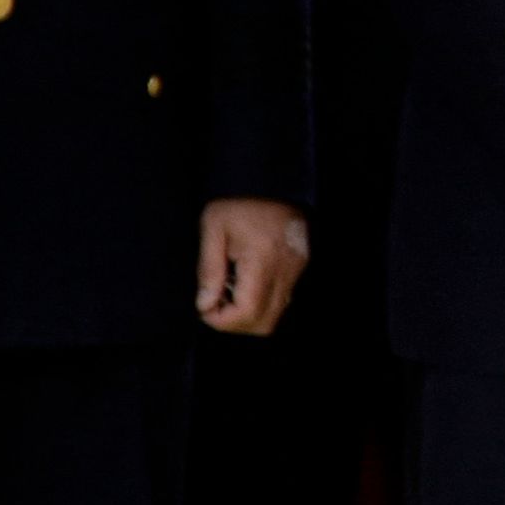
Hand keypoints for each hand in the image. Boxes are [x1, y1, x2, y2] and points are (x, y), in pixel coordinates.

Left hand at [198, 198, 308, 334]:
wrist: (271, 180)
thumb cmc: (237, 201)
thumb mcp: (212, 228)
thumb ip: (208, 270)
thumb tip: (205, 305)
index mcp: (262, 260)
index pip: (246, 313)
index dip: (222, 320)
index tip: (204, 307)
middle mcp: (285, 270)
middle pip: (264, 324)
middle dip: (235, 322)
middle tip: (214, 302)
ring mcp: (296, 270)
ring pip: (275, 316)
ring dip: (248, 314)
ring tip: (229, 288)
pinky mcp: (300, 266)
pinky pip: (282, 299)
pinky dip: (260, 302)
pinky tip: (244, 280)